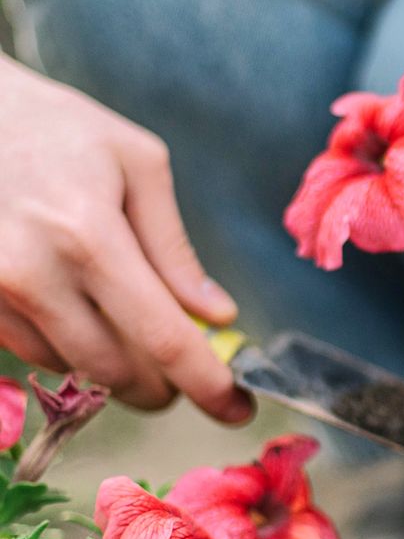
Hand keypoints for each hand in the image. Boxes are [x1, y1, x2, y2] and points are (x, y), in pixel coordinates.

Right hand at [0, 58, 249, 420]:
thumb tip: (217, 316)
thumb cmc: (59, 129)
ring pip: (70, 369)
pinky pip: (31, 351)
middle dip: (163, 386)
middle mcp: (32, 273)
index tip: (237, 410)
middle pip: (114, 370)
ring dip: (116, 370)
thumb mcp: (138, 164)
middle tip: (191, 377)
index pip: (161, 337)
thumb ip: (175, 248)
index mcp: (89, 235)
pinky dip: (71, 349)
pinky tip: (87, 316)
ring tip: (138, 335)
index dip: (206, 384)